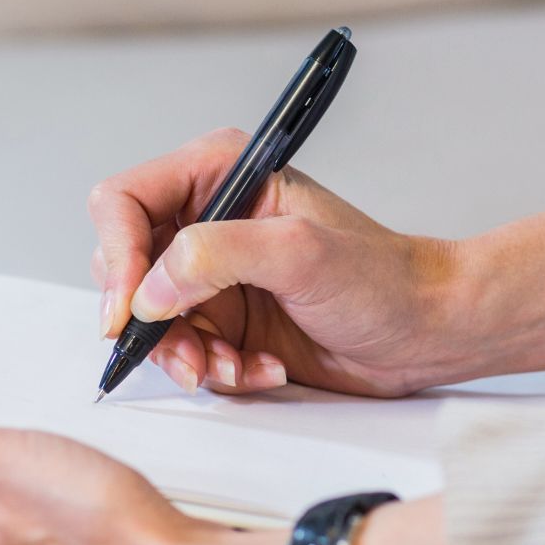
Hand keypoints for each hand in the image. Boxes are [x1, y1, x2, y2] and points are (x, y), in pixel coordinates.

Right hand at [88, 129, 544, 396]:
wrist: (427, 331)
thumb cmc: (384, 279)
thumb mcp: (300, 254)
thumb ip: (216, 256)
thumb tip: (151, 289)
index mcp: (220, 174)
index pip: (124, 203)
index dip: (117, 257)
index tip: (130, 311)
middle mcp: (208, 218)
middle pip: (124, 266)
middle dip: (151, 321)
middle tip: (188, 355)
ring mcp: (214, 273)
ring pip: (150, 320)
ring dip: (186, 356)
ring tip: (234, 368)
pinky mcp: (226, 319)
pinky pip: (185, 352)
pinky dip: (216, 371)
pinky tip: (261, 368)